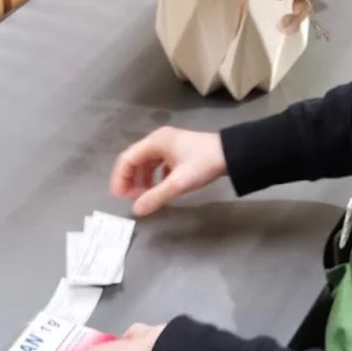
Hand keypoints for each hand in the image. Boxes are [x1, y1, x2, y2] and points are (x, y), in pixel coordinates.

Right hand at [111, 128, 226, 216]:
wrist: (232, 154)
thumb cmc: (204, 164)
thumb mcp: (179, 183)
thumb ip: (156, 197)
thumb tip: (136, 210)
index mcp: (155, 142)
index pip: (127, 159)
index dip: (120, 179)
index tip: (119, 198)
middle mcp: (159, 140)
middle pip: (135, 160)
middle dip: (131, 180)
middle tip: (132, 200)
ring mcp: (169, 144)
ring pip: (147, 162)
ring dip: (143, 180)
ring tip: (146, 197)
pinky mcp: (179, 151)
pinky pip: (159, 164)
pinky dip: (155, 177)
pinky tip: (161, 189)